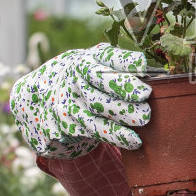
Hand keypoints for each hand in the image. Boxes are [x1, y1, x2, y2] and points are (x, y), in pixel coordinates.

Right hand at [9, 43, 151, 159]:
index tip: (143, 65)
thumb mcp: (94, 66)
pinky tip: (133, 140)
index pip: (106, 56)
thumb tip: (151, 74)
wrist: (43, 100)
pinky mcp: (68, 123)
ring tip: (144, 118)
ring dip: (122, 114)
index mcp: (87, 58)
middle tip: (145, 94)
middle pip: (98, 79)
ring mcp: (69, 99)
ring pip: (96, 107)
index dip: (124, 60)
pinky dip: (115, 135)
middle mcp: (75, 76)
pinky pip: (94, 130)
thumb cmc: (84, 80)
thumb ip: (118, 67)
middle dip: (122, 86)